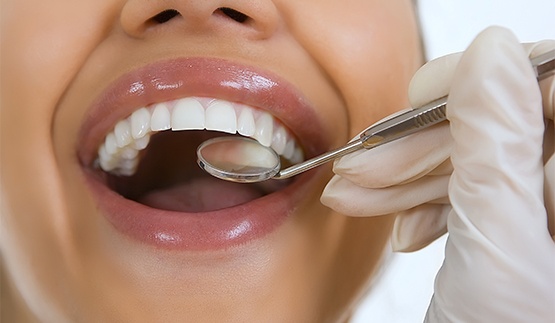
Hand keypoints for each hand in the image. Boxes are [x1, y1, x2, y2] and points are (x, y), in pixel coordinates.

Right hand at [321, 26, 554, 320]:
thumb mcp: (497, 249)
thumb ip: (496, 147)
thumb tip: (489, 53)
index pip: (554, 93)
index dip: (491, 83)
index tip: (427, 96)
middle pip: (505, 123)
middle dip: (424, 144)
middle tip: (367, 164)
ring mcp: (540, 208)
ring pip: (473, 153)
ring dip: (405, 170)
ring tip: (356, 193)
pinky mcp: (504, 219)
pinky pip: (461, 183)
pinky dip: (416, 193)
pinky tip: (391, 213)